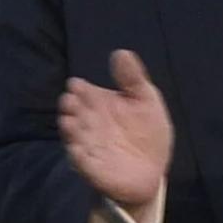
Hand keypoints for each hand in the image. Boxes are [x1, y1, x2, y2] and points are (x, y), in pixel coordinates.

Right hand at [59, 50, 172, 213]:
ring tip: (72, 122)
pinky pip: (79, 161)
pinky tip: (79, 149)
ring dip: (70, 129)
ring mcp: (88, 145)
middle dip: (70, 107)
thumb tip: (121, 52)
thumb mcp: (146, 101)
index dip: (78, 89)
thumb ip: (134, 79)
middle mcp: (87, 122)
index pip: (79, 91)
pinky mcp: (91, 168)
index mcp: (97, 103)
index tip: (79, 86)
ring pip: (72, 135)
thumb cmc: (146, 133)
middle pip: (71, 111)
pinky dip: (77, 155)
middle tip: (72, 102)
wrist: (152, 170)